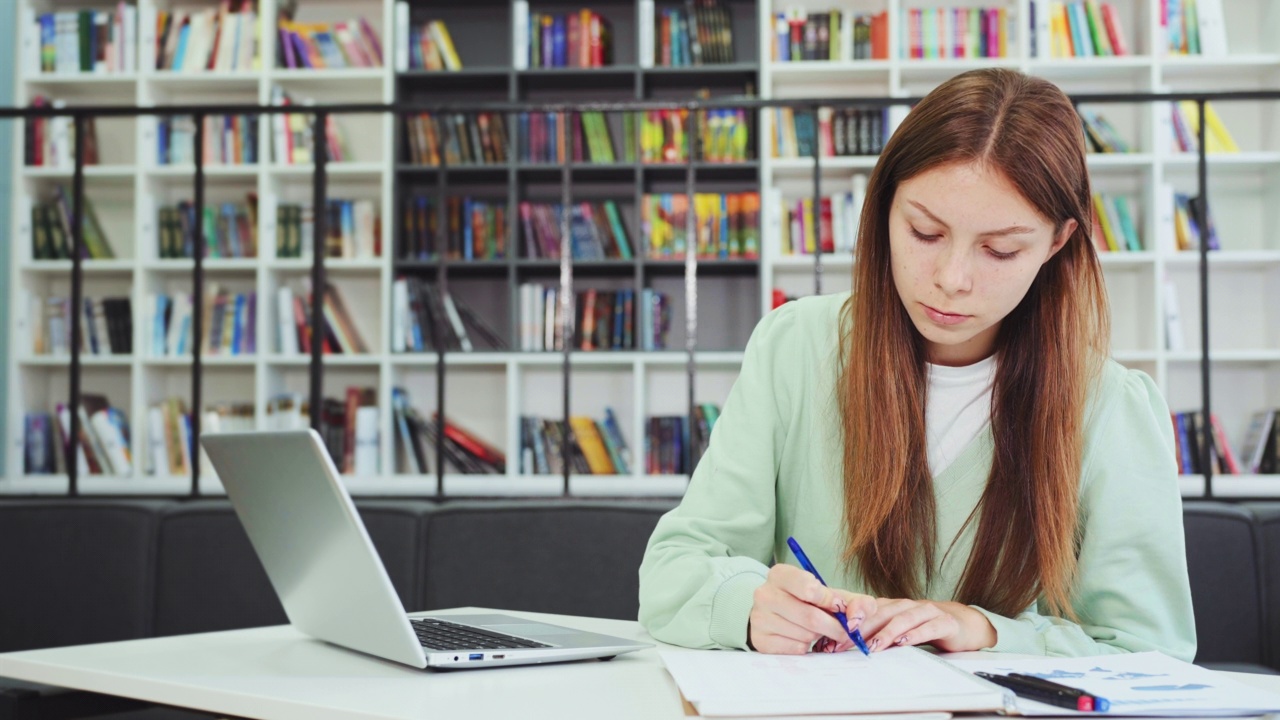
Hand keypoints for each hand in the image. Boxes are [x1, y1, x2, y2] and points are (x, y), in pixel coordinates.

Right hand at [748, 564, 877, 654]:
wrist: (779, 615)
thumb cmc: (810, 603)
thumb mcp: (832, 595)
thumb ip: (856, 603)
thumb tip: (857, 618)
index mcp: (781, 574)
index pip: (809, 589)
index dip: (831, 602)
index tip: (839, 608)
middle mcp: (764, 593)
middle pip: (810, 617)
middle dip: (833, 627)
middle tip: (842, 631)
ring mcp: (759, 618)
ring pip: (804, 635)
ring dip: (818, 637)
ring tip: (816, 630)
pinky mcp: (760, 640)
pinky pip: (795, 649)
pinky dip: (806, 647)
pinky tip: (803, 638)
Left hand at [858, 598, 996, 652]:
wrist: (964, 624)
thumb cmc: (926, 627)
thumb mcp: (899, 630)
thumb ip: (878, 634)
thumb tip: (847, 646)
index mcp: (894, 606)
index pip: (868, 611)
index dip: (850, 622)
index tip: (834, 636)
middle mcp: (908, 605)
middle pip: (881, 614)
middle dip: (861, 628)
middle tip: (845, 642)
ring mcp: (927, 611)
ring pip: (903, 619)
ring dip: (886, 632)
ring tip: (872, 645)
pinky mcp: (945, 622)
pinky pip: (928, 627)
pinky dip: (914, 634)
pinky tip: (903, 642)